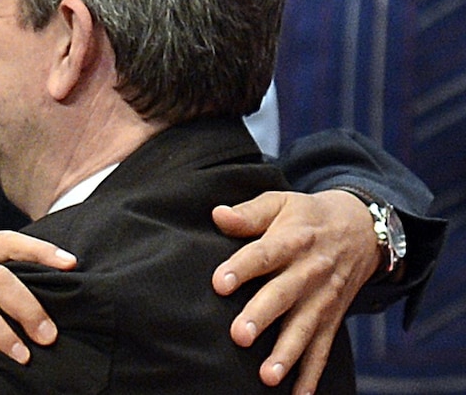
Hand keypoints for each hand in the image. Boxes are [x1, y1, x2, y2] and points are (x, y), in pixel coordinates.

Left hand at [211, 190, 377, 393]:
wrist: (361, 229)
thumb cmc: (306, 216)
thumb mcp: (281, 203)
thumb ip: (249, 213)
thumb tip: (217, 214)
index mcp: (291, 241)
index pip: (263, 254)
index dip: (241, 268)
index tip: (219, 283)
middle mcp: (307, 272)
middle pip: (282, 295)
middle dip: (262, 316)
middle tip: (239, 335)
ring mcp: (322, 299)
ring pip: (304, 329)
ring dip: (286, 354)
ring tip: (267, 376)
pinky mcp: (331, 319)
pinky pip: (323, 350)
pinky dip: (311, 375)